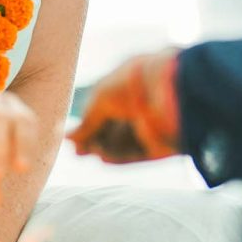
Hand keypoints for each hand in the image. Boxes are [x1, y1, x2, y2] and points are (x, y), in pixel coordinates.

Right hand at [69, 49, 179, 163]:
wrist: (171, 91)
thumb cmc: (134, 84)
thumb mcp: (101, 98)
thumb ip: (87, 121)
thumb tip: (69, 138)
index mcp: (130, 82)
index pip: (106, 107)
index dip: (89, 123)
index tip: (73, 138)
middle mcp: (143, 103)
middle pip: (114, 128)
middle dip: (95, 140)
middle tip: (78, 152)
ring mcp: (155, 125)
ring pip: (125, 142)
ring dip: (105, 149)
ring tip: (92, 152)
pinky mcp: (164, 144)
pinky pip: (139, 154)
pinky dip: (120, 157)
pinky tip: (104, 159)